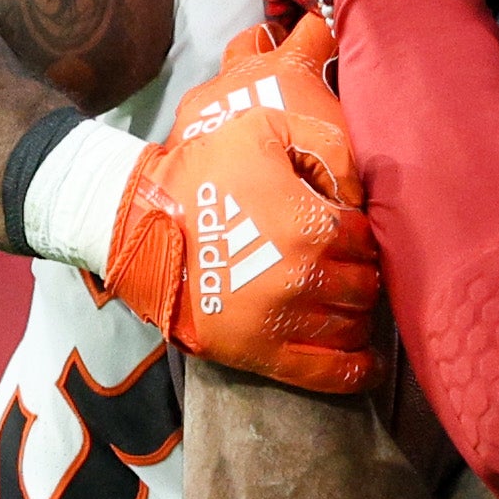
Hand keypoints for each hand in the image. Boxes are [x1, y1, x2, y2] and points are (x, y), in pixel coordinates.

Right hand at [97, 13, 383, 393]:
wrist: (133, 225)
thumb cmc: (198, 169)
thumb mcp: (260, 124)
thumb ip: (320, 135)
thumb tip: (361, 169)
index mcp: (311, 225)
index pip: (365, 236)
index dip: (362, 229)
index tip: (351, 226)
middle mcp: (305, 280)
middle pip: (364, 283)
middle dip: (364, 271)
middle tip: (353, 262)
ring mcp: (282, 322)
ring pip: (351, 325)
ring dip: (360, 313)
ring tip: (352, 299)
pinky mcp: (260, 355)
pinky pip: (327, 374)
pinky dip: (353, 369)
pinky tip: (364, 361)